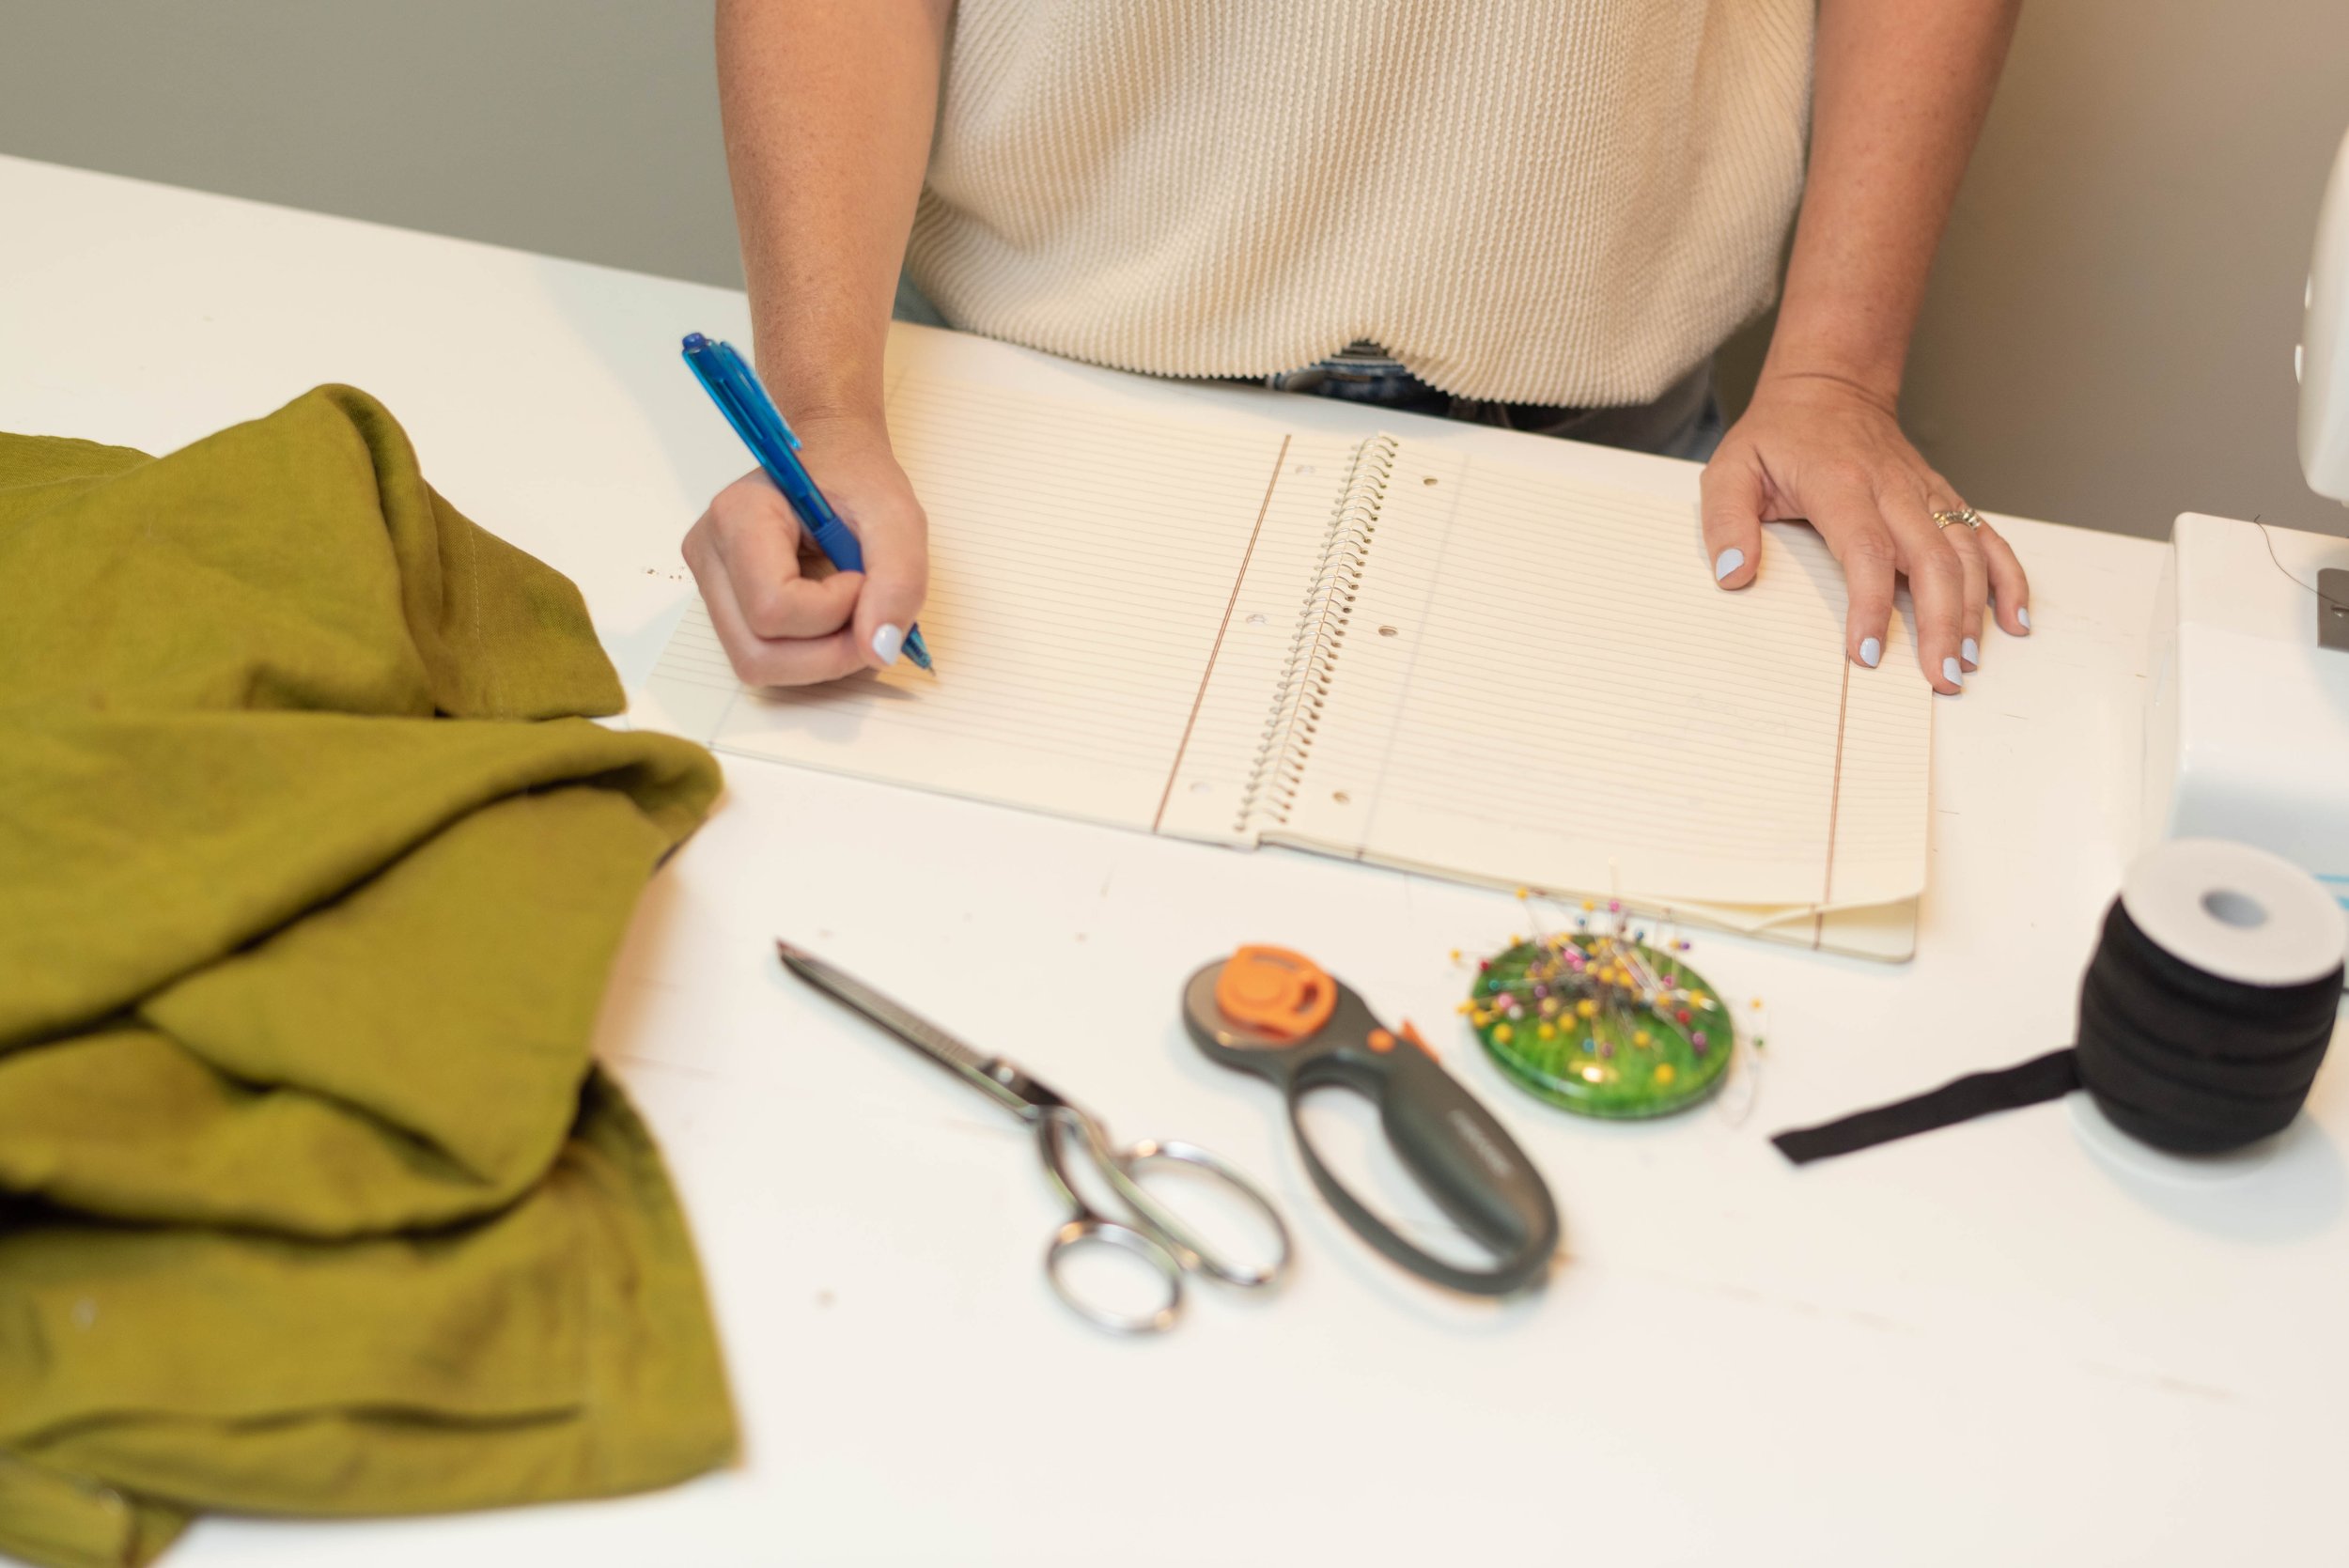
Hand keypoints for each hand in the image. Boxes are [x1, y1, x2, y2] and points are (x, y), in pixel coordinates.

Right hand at [681, 415, 929, 684]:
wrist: (831, 455)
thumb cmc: (855, 476)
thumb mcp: (897, 516)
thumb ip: (900, 579)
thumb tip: (879, 650)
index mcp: (737, 516)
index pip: (773, 607)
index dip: (834, 611)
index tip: (863, 575)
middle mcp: (710, 555)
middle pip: (758, 653)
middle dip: (829, 653)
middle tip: (869, 614)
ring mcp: (711, 585)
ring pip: (757, 665)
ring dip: (821, 658)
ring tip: (852, 613)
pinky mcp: (726, 605)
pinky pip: (764, 658)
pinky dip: (810, 653)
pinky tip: (833, 617)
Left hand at [1699, 371, 2027, 692]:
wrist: (1829, 387)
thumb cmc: (1778, 436)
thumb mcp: (1730, 469)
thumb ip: (1725, 521)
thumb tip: (1733, 574)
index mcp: (1839, 484)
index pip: (1866, 550)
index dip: (1871, 604)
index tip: (1867, 654)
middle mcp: (1893, 489)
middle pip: (1931, 559)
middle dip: (1941, 622)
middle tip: (1940, 676)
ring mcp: (1924, 493)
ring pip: (1966, 551)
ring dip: (1975, 609)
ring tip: (1969, 662)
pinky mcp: (1943, 498)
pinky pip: (1985, 536)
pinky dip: (2007, 576)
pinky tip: (2014, 618)